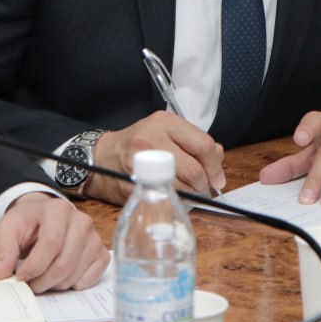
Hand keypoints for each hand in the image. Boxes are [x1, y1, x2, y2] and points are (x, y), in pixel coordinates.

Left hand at [0, 192, 108, 292]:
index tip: (20, 277)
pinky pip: (91, 278)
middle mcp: (81, 221)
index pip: (51, 244)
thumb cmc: (27, 222)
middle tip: (30, 284)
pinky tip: (60, 277)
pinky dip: (73, 284)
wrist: (43, 217)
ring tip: (41, 279)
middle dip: (43, 281)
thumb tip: (0, 274)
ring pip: (75, 273)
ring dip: (55, 285)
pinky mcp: (100, 252)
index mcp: (58, 210)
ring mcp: (93, 237)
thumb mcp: (7, 229)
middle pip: (64, 262)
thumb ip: (3, 251)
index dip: (34, 266)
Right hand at [90, 111, 224, 204]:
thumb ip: (192, 141)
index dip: (215, 166)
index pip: (203, 144)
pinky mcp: (136, 181)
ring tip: (187, 191)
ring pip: (183, 185)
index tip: (217, 178)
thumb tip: (218, 157)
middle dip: (203, 183)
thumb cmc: (137, 144)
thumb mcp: (165, 132)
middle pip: (194, 168)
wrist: (102, 157)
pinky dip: (176, 199)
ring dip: (191, 193)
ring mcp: (143, 160)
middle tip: (203, 188)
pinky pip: (166, 195)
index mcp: (166, 123)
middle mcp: (154, 138)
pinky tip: (172, 194)